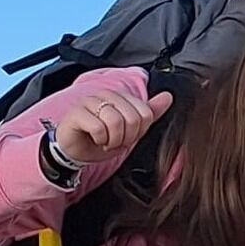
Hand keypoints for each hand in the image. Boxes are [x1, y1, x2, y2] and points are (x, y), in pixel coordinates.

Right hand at [51, 84, 172, 178]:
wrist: (76, 151)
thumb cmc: (101, 139)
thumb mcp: (131, 129)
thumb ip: (149, 113)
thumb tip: (168, 97)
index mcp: (121, 96)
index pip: (145, 113)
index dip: (139, 131)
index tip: (127, 136)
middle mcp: (106, 95)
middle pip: (132, 118)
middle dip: (126, 138)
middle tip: (115, 141)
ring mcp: (90, 101)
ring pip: (115, 122)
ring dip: (112, 140)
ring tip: (105, 141)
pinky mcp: (77, 112)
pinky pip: (98, 128)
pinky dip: (99, 140)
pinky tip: (94, 139)